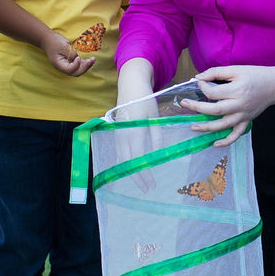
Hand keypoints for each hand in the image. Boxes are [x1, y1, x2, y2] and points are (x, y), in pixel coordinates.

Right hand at [41, 31, 95, 76]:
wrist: (48, 38)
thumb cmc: (54, 41)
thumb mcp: (63, 46)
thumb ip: (70, 54)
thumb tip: (78, 59)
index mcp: (59, 64)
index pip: (69, 70)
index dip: (76, 65)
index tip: (79, 57)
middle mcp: (63, 67)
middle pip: (75, 72)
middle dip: (85, 67)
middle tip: (91, 60)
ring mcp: (67, 65)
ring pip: (78, 70)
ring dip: (86, 66)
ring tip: (93, 59)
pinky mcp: (70, 62)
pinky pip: (79, 65)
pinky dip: (85, 63)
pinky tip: (91, 59)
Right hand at [114, 62, 159, 191]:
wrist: (130, 86)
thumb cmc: (145, 100)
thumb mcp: (154, 117)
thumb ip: (156, 136)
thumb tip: (158, 154)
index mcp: (133, 132)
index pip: (138, 159)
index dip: (144, 173)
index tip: (151, 184)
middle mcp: (122, 136)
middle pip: (127, 162)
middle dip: (137, 177)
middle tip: (147, 189)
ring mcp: (117, 134)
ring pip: (121, 158)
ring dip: (129, 171)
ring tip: (140, 183)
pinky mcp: (116, 132)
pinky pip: (118, 151)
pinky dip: (123, 162)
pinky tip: (128, 170)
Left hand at [179, 65, 274, 146]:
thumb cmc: (256, 75)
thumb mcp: (236, 69)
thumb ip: (216, 72)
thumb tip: (199, 78)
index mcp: (237, 90)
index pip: (213, 93)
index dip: (202, 87)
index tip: (199, 82)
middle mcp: (240, 105)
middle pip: (215, 110)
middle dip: (197, 107)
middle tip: (184, 103)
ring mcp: (244, 115)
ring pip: (223, 125)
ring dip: (206, 127)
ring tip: (193, 127)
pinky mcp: (247, 121)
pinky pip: (236, 134)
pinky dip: (226, 141)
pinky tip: (215, 144)